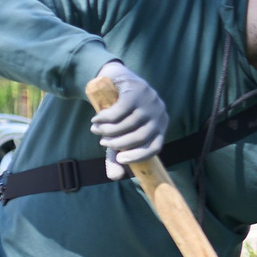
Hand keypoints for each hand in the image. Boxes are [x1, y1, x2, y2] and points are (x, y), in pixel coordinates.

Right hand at [89, 60, 167, 179]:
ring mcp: (149, 101)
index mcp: (160, 126)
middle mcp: (159, 114)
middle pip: (140, 136)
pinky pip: (119, 111)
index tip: (120, 159)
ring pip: (128, 124)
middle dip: (118, 143)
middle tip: (102, 141)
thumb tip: (115, 177)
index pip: (155, 147)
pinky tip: (96, 119)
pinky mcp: (136, 90)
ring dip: (108, 130)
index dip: (138, 156)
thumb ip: (116, 155)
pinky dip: (105, 118)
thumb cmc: (120, 112)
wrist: (116, 79)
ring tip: (96, 129)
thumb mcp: (119, 134)